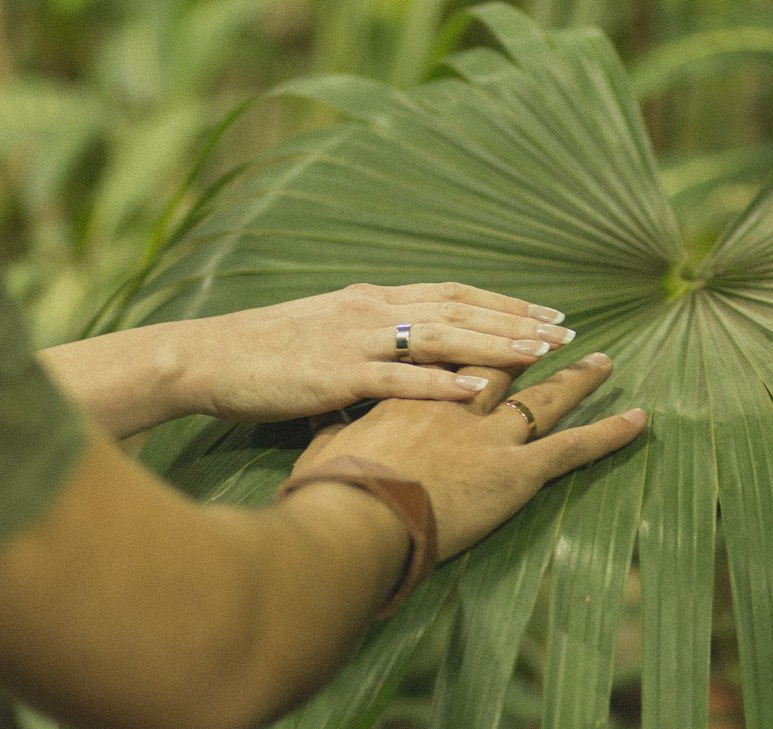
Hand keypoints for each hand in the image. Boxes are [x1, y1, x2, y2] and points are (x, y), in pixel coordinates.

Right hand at [176, 282, 576, 421]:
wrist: (207, 357)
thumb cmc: (265, 353)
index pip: (452, 294)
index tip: (544, 313)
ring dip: (494, 343)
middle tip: (565, 330)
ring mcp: (355, 340)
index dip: (502, 302)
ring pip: (440, 336)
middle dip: (515, 320)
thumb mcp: (326, 334)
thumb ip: (371, 341)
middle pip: (459, 309)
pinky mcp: (336, 375)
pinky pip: (399, 379)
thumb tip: (407, 357)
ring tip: (541, 352)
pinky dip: (442, 383)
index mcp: (372, 300)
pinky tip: (480, 390)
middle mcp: (372, 311)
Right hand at [289, 353, 645, 559]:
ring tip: (606, 361)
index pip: (451, 348)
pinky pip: (571, 448)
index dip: (477, 334)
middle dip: (531, 344)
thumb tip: (326, 409)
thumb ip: (336, 422)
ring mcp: (488, 432)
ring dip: (578, 378)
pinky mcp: (513, 469)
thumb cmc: (331, 485)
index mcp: (412, 390)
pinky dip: (608, 435)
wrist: (351, 515)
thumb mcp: (324, 443)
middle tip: (559, 332)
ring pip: (544, 395)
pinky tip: (639, 421)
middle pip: (504, 360)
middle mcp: (456, 400)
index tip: (495, 326)